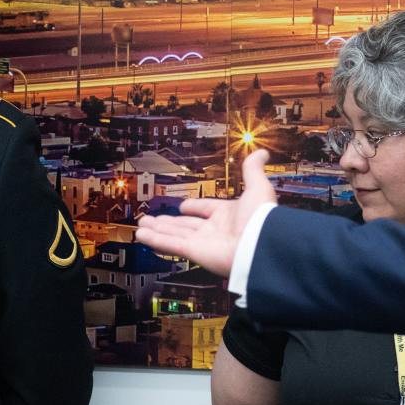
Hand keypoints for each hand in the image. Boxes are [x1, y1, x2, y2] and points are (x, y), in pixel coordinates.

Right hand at [136, 149, 275, 276]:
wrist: (260, 244)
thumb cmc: (261, 219)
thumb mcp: (257, 187)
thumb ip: (253, 170)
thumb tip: (262, 152)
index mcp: (229, 215)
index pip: (207, 209)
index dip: (195, 207)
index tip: (184, 206)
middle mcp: (216, 230)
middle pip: (186, 225)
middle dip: (169, 222)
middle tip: (154, 218)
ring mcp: (204, 242)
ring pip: (175, 235)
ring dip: (158, 230)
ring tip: (142, 225)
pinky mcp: (195, 252)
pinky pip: (172, 245)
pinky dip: (156, 240)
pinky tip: (143, 235)